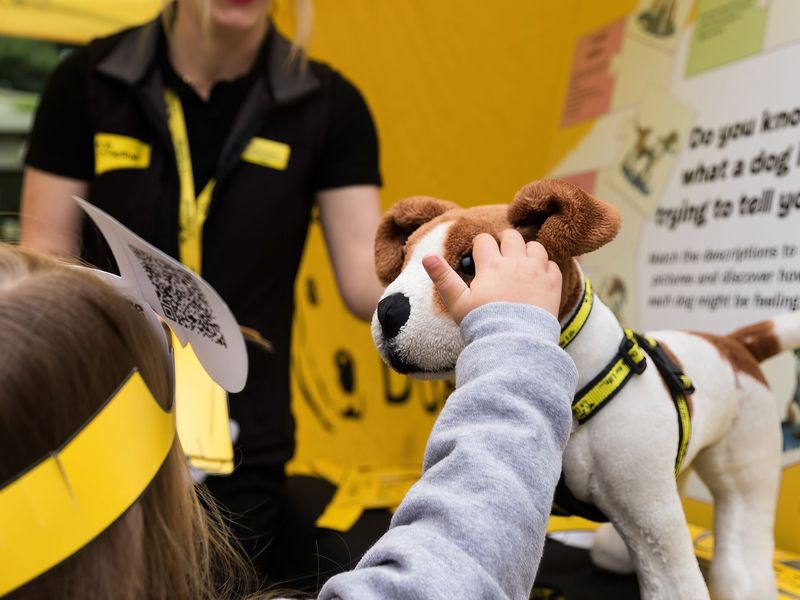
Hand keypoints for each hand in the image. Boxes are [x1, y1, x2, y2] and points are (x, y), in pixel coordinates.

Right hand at [422, 229, 561, 323]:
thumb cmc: (482, 324)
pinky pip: (553, 265)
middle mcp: (516, 262)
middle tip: (501, 257)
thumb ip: (443, 278)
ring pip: (535, 246)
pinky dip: (545, 268)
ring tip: (521, 265)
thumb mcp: (457, 302)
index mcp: (491, 265)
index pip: (484, 240)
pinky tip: (538, 279)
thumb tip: (427, 257)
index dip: (480, 246)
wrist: (514, 344)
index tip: (480, 258)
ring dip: (527, 252)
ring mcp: (537, 272)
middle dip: (505, 243)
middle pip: (512, 237)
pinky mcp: (553, 284)